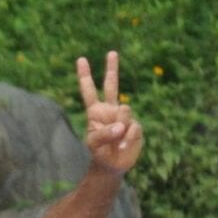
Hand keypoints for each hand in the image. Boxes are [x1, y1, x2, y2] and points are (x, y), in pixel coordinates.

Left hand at [77, 51, 141, 175]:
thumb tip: (121, 126)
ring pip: (125, 110)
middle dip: (112, 68)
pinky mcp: (135, 125)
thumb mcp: (95, 145)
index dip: (85, 76)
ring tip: (116, 140)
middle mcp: (110, 110)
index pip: (89, 91)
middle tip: (111, 52)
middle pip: (111, 85)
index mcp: (95, 112)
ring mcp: (123, 116)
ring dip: (120, 126)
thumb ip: (104, 134)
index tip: (81, 59)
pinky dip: (128, 137)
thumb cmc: (99, 153)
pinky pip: (133, 127)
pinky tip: (124, 145)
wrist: (113, 164)